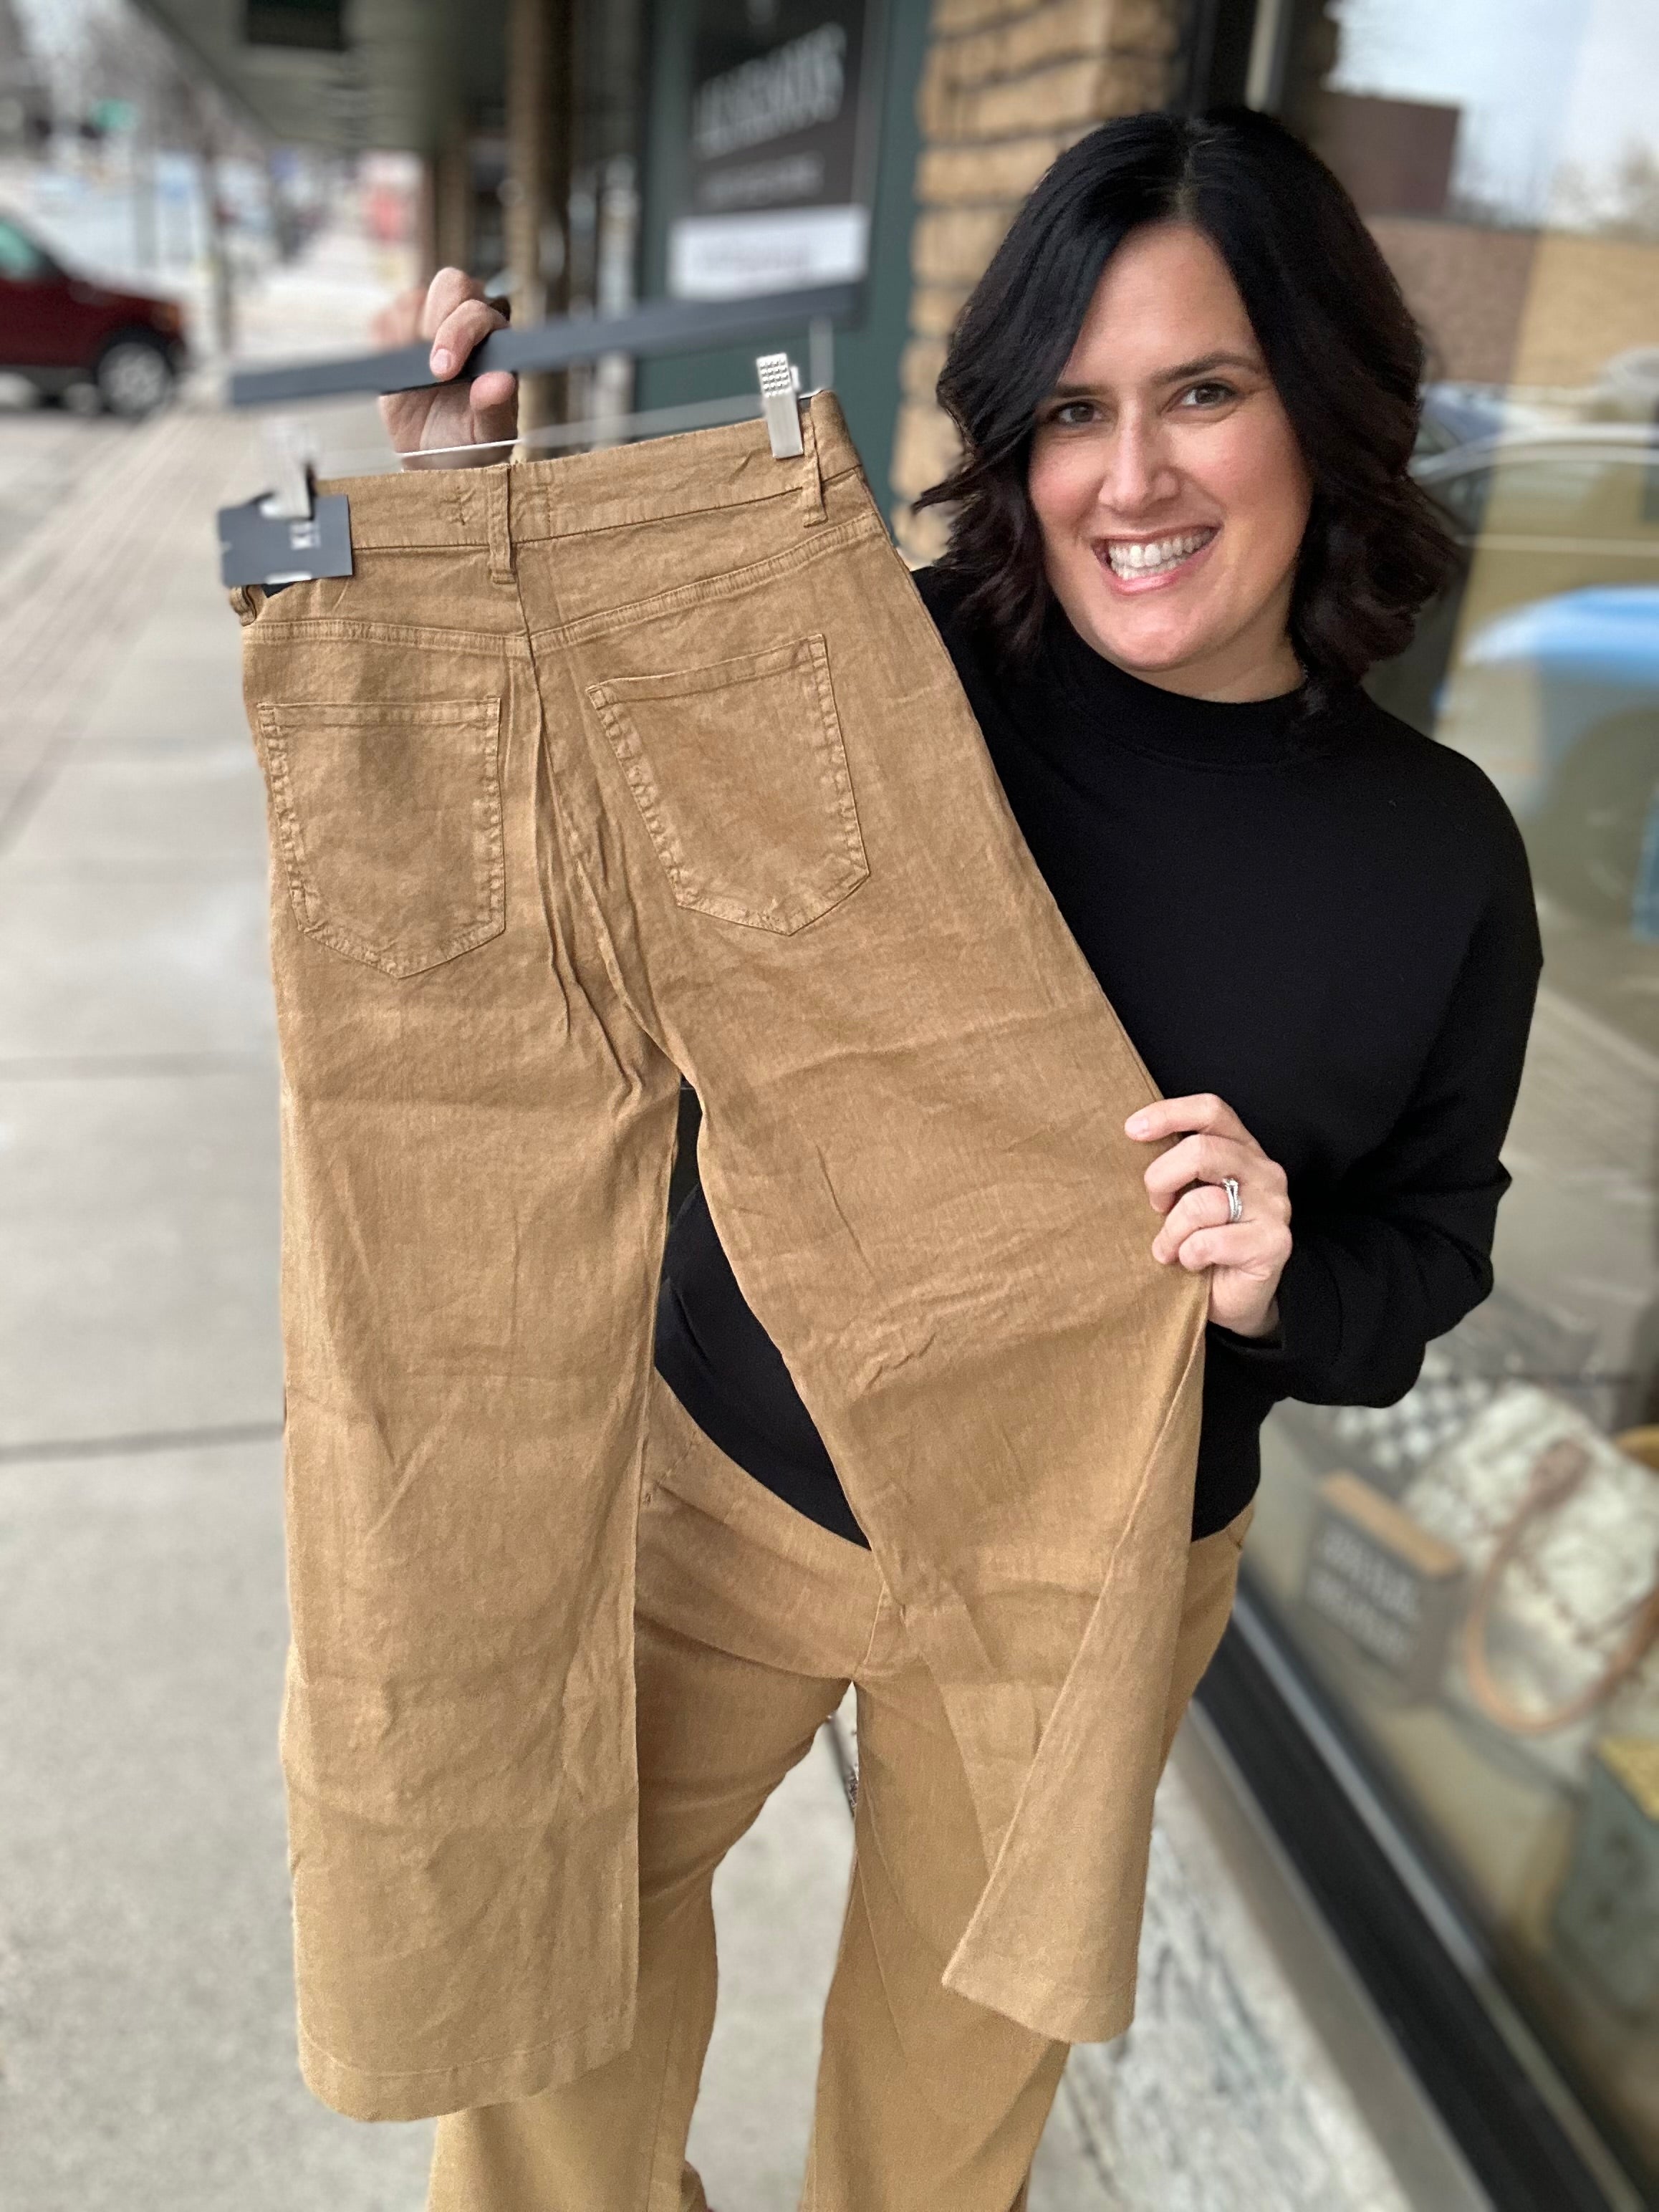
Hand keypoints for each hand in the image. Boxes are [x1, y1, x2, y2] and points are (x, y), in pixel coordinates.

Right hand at [374, 267, 517, 467]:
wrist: (429, 455)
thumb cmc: (468, 443)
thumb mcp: (487, 438)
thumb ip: (496, 410)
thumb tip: (502, 382)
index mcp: (497, 341)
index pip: (484, 312)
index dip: (463, 330)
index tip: (444, 370)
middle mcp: (469, 319)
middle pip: (454, 284)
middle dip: (439, 322)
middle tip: (433, 369)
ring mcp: (431, 319)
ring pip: (417, 296)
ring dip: (411, 332)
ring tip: (413, 373)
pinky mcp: (399, 327)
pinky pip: (386, 318)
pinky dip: (386, 342)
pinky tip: (397, 369)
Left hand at [1125, 1093, 1291, 1337]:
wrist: (1233, 1298)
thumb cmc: (1202, 1241)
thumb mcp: (1183, 1196)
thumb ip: (1173, 1169)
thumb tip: (1131, 1141)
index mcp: (1241, 1149)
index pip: (1211, 1111)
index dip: (1170, 1114)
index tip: (1131, 1130)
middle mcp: (1264, 1171)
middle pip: (1201, 1150)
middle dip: (1161, 1179)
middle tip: (1154, 1206)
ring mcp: (1274, 1206)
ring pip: (1202, 1202)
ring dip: (1171, 1232)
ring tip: (1168, 1249)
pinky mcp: (1274, 1243)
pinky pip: (1211, 1241)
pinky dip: (1189, 1255)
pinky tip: (1192, 1263)